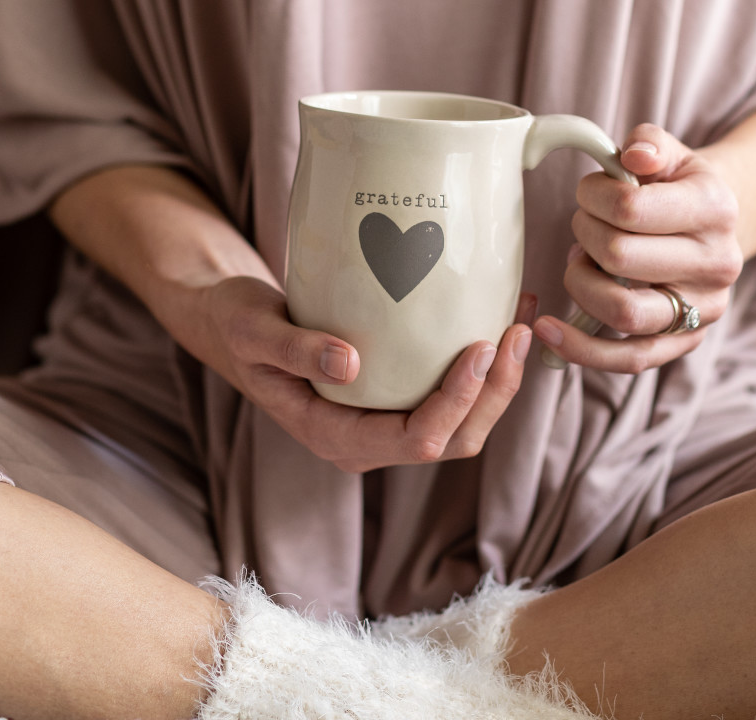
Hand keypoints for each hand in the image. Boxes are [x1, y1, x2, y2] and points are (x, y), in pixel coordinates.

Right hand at [162, 276, 534, 473]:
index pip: (414, 440)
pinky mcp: (396, 395)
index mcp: (334, 437)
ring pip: (462, 423)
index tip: (480, 345)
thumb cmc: (239, 325)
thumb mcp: (255, 331)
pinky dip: (482, 364)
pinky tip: (498, 316)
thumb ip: (295, 350)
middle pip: (452, 439)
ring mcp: (384, 420)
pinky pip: (451, 394)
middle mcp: (367, 440)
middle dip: (495, 393)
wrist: (233, 323)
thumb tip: (349, 364)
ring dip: (499, 380)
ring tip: (522, 319)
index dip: (456, 401)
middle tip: (518, 329)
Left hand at [532, 124, 741, 373]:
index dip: (591, 197)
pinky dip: (582, 350)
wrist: (714, 225)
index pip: (631, 208)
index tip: (588, 193)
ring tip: (580, 262)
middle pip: (619, 257)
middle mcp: (717, 264)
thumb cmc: (677, 186)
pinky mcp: (685, 342)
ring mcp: (703, 309)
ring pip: (622, 312)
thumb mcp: (669, 152)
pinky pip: (629, 359)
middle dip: (584, 235)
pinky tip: (549, 331)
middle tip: (584, 224)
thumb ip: (649, 142)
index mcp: (715, 209)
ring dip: (580, 284)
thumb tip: (634, 156)